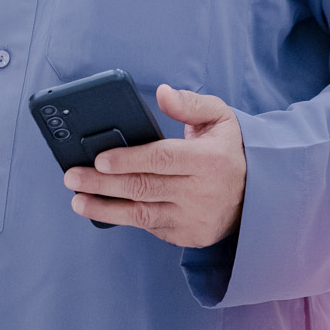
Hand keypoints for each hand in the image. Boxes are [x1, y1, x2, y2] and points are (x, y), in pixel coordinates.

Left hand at [64, 85, 245, 246]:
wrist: (256, 195)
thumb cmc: (228, 151)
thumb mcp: (220, 118)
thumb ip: (190, 104)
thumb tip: (163, 93)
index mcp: (209, 159)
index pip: (161, 159)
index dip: (128, 159)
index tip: (99, 159)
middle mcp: (202, 191)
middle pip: (143, 187)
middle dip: (102, 183)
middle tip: (72, 177)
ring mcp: (194, 218)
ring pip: (141, 213)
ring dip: (105, 207)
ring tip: (78, 200)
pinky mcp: (189, 236)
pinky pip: (151, 226)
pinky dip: (126, 218)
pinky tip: (104, 209)